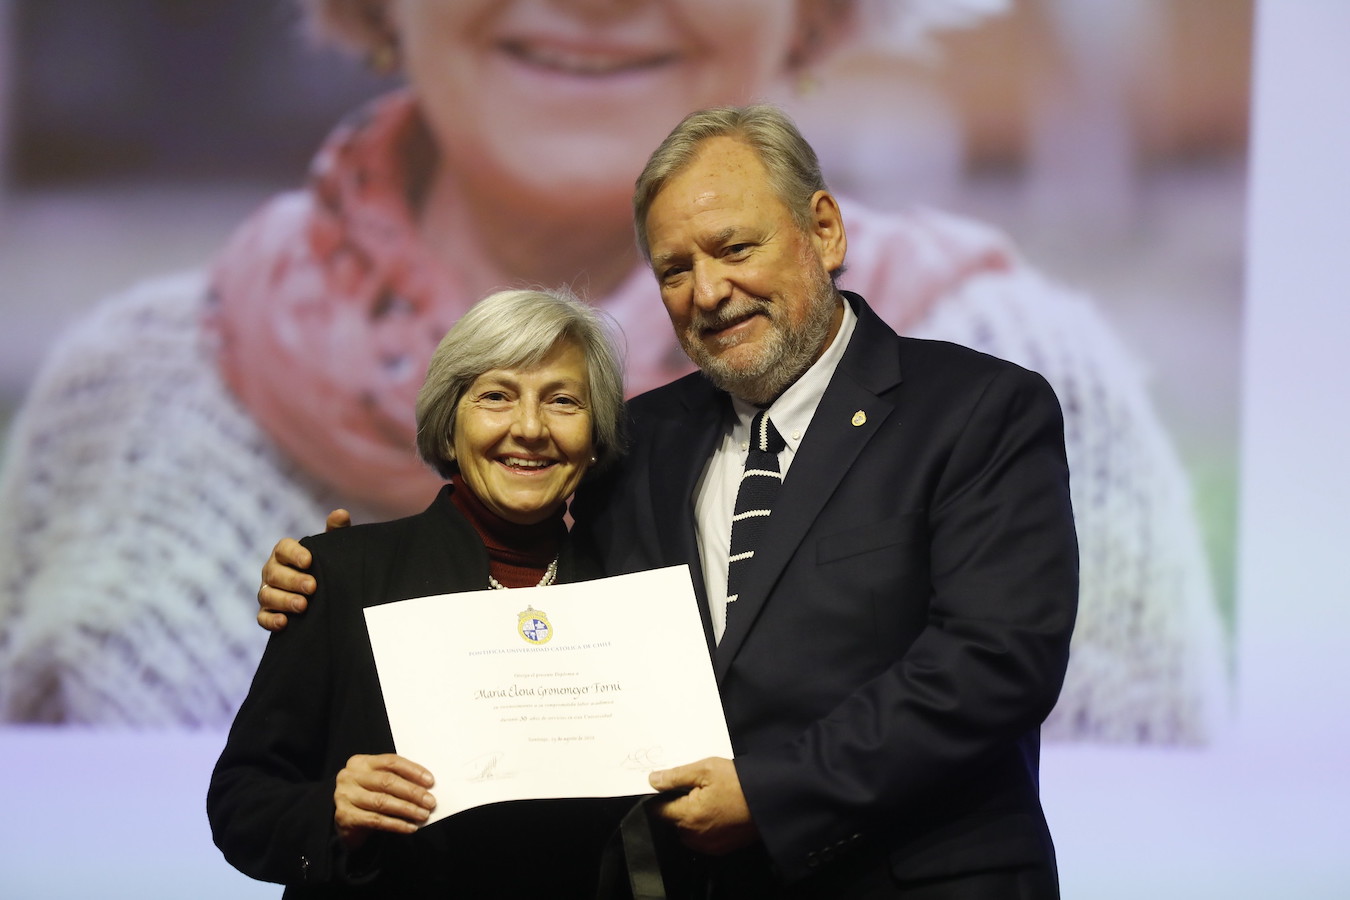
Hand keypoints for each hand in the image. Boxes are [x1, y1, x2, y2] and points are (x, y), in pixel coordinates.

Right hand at [256, 509, 349, 631]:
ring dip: (284, 600)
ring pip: (267, 594)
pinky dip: (271, 620)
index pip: (283, 548)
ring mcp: (268, 592)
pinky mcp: (268, 613)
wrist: (323, 592)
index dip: (294, 554)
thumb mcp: (331, 549)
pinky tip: (284, 623)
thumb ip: (335, 531)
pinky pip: (262, 617)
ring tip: (303, 606)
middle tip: (312, 587)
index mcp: (285, 553)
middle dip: (293, 580)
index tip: (309, 561)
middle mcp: (272, 571)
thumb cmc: (324, 565)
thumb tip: (341, 514)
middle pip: (275, 573)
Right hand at [333, 753, 436, 849]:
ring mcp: (345, 796)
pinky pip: (376, 820)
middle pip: (387, 781)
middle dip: (412, 792)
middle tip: (430, 801)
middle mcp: (350, 776)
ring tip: (423, 815)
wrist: (346, 820)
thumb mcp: (379, 783)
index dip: (413, 771)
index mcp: (361, 762)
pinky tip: (410, 827)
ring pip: (382, 801)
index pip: (391, 761)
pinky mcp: (345, 816)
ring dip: (406, 809)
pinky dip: (396, 824)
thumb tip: (426, 787)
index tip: (430, 781)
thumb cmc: (368, 796)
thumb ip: (397, 780)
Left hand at [648, 757, 757, 855]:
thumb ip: (676, 776)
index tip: (669, 785)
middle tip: (696, 787)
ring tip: (709, 798)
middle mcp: (694, 836)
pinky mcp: (721, 848)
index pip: (657, 810)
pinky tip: (718, 810)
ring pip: (687, 830)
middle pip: (672, 820)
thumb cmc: (740, 782)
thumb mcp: (707, 769)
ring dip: (691, 816)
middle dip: (678, 804)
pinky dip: (704, 825)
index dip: (659, 796)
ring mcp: (708, 844)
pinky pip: (702, 838)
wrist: (772, 801)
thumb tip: (652, 780)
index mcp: (687, 816)